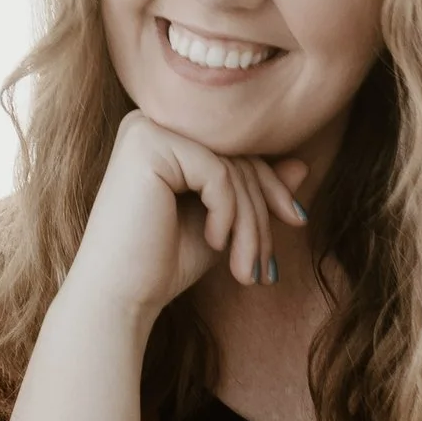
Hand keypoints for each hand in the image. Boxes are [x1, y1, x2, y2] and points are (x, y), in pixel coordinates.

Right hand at [64, 102, 311, 327]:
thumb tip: (303, 164)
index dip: (272, 188)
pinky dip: (228, 214)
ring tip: (247, 269)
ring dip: (250, 224)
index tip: (298, 221)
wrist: (118, 298)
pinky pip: (218, 173)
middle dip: (262, 214)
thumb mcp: (223, 223)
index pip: (236, 150)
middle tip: (267, 266)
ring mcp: (146, 128)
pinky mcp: (147, 143)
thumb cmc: (162, 264)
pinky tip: (214, 243)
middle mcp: (151, 123)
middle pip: (237, 157)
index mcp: (165, 136)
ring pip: (232, 167)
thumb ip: (255, 191)